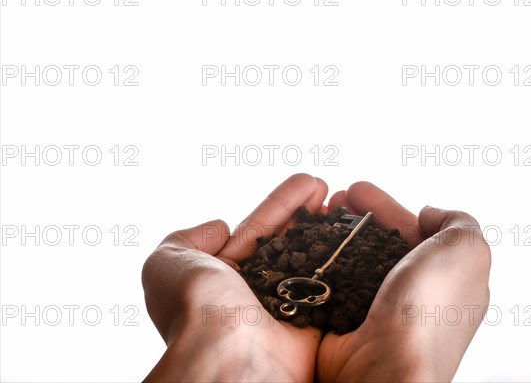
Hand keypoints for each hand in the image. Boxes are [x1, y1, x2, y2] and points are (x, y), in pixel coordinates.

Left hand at [141, 173, 328, 381]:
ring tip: (344, 201)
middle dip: (307, 211)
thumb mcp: (167, 262)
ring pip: (312, 258)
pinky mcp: (314, 320)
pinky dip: (344, 260)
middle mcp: (256, 288)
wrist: (228, 355)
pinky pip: (331, 285)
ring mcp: (287, 304)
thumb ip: (188, 238)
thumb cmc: (195, 307)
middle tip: (326, 187)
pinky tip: (356, 235)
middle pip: (289, 239)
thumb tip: (222, 227)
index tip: (306, 183)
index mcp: (223, 274)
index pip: (258, 229)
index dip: (282, 204)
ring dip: (328, 229)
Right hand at [317, 182, 490, 381]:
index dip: (385, 207)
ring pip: (353, 260)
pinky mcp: (346, 321)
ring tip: (313, 215)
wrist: (385, 366)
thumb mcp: (467, 250)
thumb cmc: (430, 309)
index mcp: (446, 277)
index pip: (414, 231)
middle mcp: (413, 294)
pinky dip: (319, 262)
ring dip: (333, 235)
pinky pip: (332, 283)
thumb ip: (457, 222)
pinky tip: (305, 246)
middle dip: (355, 216)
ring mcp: (377, 309)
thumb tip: (428, 214)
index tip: (357, 189)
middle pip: (379, 243)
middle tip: (330, 198)